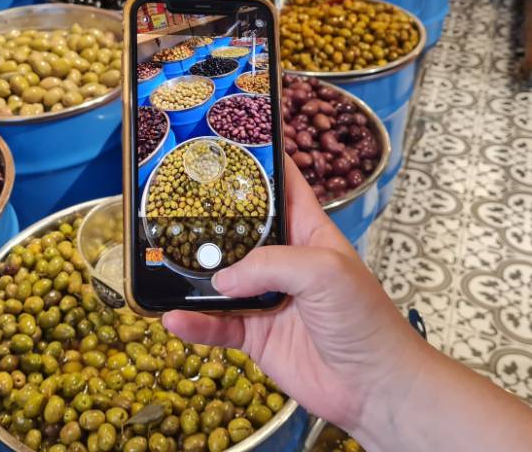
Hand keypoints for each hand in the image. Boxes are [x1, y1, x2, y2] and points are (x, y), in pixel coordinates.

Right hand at [162, 156, 431, 432]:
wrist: (373, 387)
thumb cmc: (363, 318)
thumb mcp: (324, 271)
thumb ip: (269, 264)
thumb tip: (222, 278)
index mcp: (308, 231)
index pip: (282, 187)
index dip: (258, 164)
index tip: (223, 144)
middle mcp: (283, 260)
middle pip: (238, 231)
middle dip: (206, 218)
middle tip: (166, 202)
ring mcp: (266, 298)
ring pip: (219, 279)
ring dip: (191, 274)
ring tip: (157, 262)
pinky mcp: (255, 335)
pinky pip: (216, 325)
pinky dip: (194, 323)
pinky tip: (173, 318)